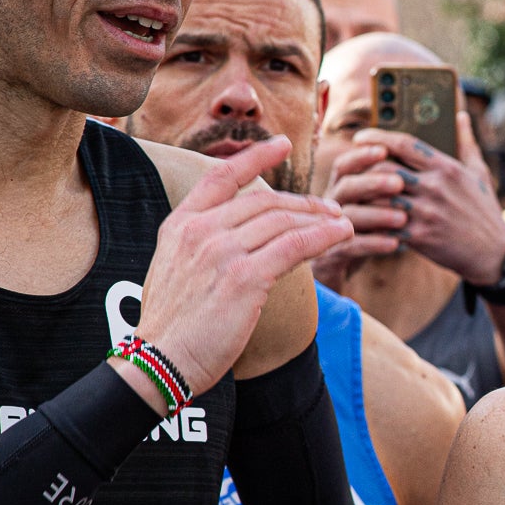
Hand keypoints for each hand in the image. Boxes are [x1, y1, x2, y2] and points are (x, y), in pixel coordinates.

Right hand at [131, 138, 351, 398]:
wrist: (161, 360)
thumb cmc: (173, 326)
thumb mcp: (175, 271)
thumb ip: (201, 246)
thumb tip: (235, 238)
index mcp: (179, 226)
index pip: (220, 177)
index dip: (254, 157)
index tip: (280, 144)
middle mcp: (199, 231)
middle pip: (264, 201)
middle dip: (303, 201)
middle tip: (330, 207)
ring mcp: (221, 251)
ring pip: (284, 221)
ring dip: (320, 219)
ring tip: (343, 222)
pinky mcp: (245, 277)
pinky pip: (296, 246)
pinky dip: (325, 236)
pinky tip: (343, 234)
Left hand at [324, 114, 504, 285]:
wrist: (494, 255)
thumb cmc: (485, 212)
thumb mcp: (479, 173)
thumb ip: (466, 143)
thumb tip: (460, 116)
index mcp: (447, 168)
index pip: (404, 143)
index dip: (377, 136)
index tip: (361, 137)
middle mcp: (435, 187)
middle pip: (385, 167)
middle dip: (363, 165)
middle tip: (352, 166)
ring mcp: (426, 212)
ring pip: (380, 196)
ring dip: (363, 194)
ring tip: (353, 191)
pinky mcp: (420, 236)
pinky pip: (386, 224)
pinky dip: (372, 221)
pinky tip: (364, 218)